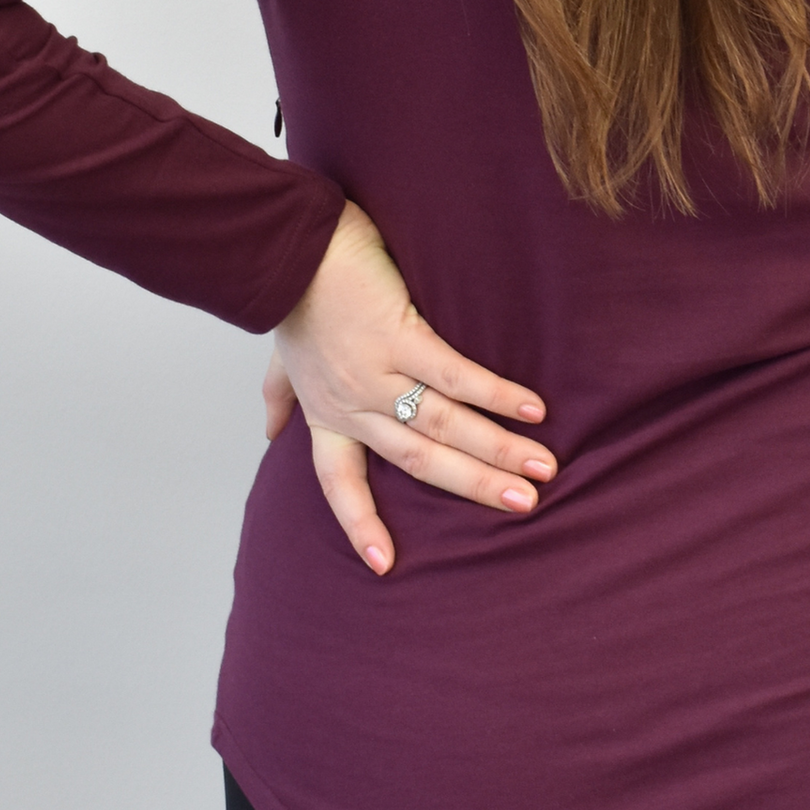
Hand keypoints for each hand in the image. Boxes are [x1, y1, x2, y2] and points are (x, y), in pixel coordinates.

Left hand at [262, 200, 556, 575]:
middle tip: (522, 508)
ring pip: (443, 425)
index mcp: (326, 413)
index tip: (383, 565)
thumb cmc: (293, 293)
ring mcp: (375, 372)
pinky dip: (495, 394)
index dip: (361, 523)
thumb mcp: (281, 356)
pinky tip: (532, 409)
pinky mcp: (399, 333)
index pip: (341, 484)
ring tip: (541, 469)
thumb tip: (268, 433)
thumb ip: (279, 396)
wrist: (288, 244)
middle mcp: (352, 403)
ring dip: (497, 450)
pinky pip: (454, 375)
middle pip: (417, 461)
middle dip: (473, 487)